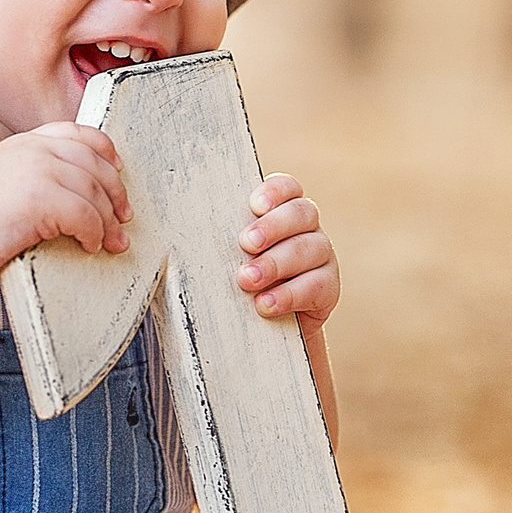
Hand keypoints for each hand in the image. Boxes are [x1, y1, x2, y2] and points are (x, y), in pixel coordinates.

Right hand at [0, 122, 132, 272]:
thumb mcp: (2, 179)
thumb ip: (33, 174)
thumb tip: (72, 193)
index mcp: (25, 142)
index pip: (77, 133)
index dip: (105, 150)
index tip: (118, 169)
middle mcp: (35, 150)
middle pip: (95, 164)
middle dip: (116, 192)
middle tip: (123, 216)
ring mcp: (40, 170)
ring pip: (95, 192)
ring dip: (108, 221)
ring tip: (111, 241)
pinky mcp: (44, 197)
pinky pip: (86, 216)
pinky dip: (95, 234)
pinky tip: (90, 246)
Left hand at [236, 173, 337, 332]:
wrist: (268, 324)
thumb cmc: (241, 278)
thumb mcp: (230, 254)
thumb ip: (222, 238)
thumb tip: (183, 230)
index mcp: (283, 210)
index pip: (288, 188)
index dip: (274, 192)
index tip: (254, 206)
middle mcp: (307, 228)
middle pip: (301, 213)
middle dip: (272, 227)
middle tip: (246, 243)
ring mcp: (322, 255)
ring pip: (310, 249)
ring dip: (275, 263)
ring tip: (247, 280)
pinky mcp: (329, 287)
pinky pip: (316, 286)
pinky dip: (288, 295)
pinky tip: (265, 304)